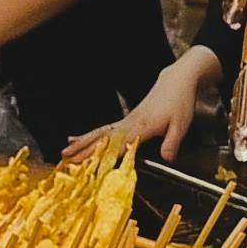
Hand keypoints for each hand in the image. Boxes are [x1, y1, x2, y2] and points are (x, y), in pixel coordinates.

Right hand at [70, 52, 215, 164]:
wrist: (177, 81)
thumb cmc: (180, 103)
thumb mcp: (181, 124)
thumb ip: (172, 142)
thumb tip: (167, 158)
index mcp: (142, 127)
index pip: (120, 144)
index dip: (104, 156)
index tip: (89, 165)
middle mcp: (130, 123)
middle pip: (103, 139)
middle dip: (84, 150)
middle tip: (66, 160)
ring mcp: (126, 120)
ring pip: (99, 133)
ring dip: (81, 143)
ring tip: (65, 152)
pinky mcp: (126, 119)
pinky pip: (104, 129)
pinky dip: (88, 135)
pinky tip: (76, 138)